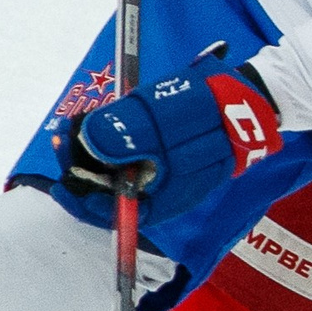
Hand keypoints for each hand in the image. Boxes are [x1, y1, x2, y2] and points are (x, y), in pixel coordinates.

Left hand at [55, 48, 282, 226]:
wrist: (249, 98)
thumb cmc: (210, 111)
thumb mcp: (163, 120)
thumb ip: (125, 132)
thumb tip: (87, 141)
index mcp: (165, 198)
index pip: (114, 213)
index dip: (83, 200)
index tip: (62, 179)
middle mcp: (162, 193)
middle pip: (112, 192)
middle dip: (84, 168)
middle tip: (65, 138)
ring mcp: (166, 174)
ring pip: (120, 173)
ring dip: (97, 153)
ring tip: (78, 126)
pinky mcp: (168, 156)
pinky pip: (133, 158)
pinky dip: (115, 143)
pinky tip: (105, 121)